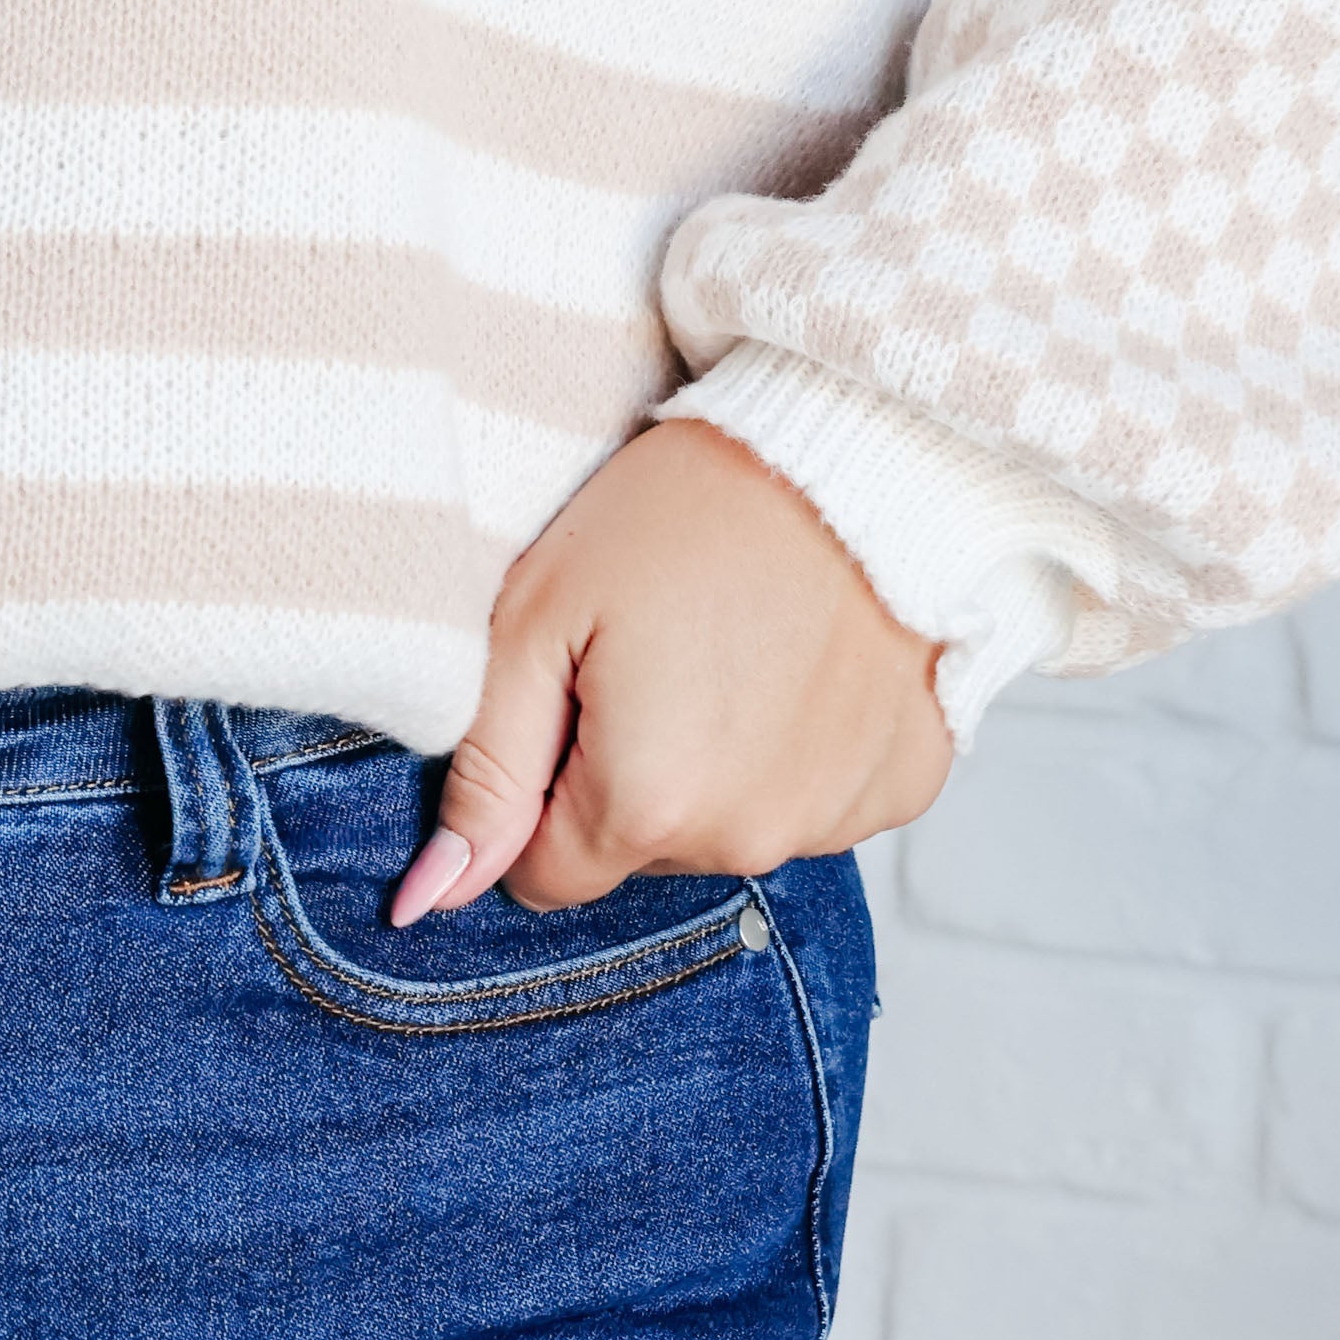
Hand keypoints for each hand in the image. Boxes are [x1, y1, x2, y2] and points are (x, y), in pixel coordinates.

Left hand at [394, 417, 952, 924]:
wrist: (852, 446)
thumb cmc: (687, 510)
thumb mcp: (540, 616)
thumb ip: (487, 768)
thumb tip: (436, 892)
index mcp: (649, 808)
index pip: (548, 874)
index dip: (539, 789)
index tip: (570, 696)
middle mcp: (751, 839)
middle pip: (643, 849)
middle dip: (629, 773)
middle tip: (652, 651)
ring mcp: (837, 818)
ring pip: (731, 826)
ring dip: (717, 762)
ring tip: (729, 641)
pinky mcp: (903, 784)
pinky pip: (819, 799)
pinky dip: (799, 747)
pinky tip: (798, 661)